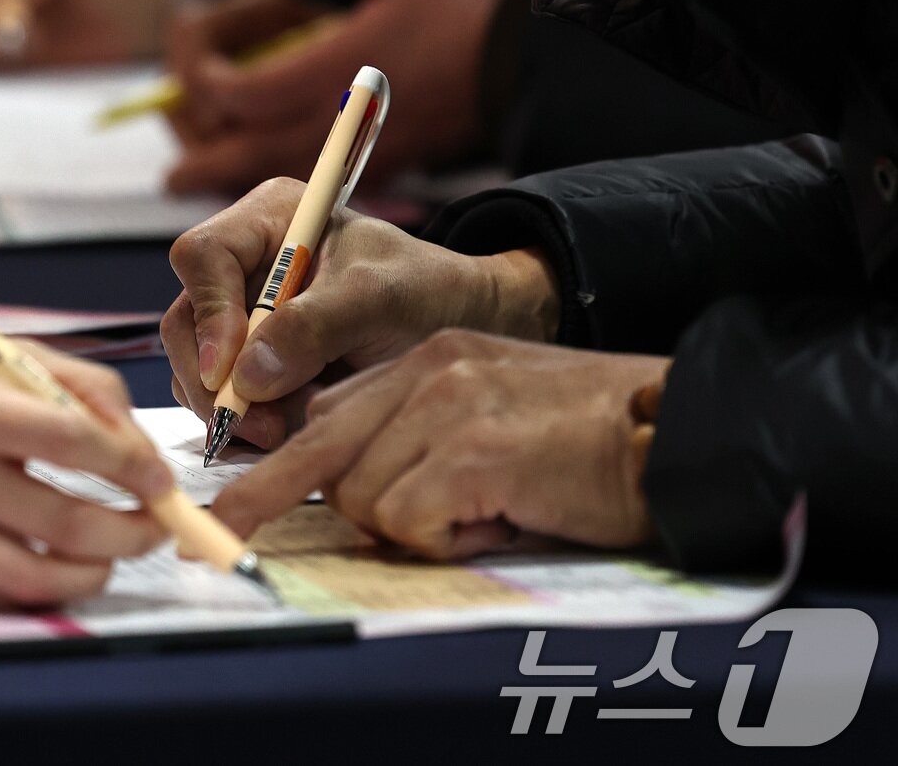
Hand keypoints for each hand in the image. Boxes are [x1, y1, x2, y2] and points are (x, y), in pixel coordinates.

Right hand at [0, 306, 174, 606]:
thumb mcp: (4, 353)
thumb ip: (80, 388)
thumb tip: (136, 447)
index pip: (69, 443)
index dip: (130, 464)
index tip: (162, 476)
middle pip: (63, 523)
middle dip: (132, 530)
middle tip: (159, 521)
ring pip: (34, 578)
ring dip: (97, 570)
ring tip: (119, 549)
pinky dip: (48, 588)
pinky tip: (70, 563)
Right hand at [161, 178, 559, 449]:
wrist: (455, 329)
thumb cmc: (424, 292)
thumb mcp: (378, 298)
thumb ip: (313, 325)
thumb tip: (248, 374)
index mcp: (268, 219)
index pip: (203, 257)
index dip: (209, 314)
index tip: (230, 371)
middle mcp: (243, 265)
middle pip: (186, 320)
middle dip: (215, 379)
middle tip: (257, 424)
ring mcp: (240, 317)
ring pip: (197, 368)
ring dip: (234, 409)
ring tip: (286, 430)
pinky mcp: (249, 364)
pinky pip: (220, 399)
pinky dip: (246, 424)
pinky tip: (285, 432)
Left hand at [165, 0, 516, 194]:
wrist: (530, 70)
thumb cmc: (468, 7)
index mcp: (328, 72)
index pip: (236, 92)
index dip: (203, 76)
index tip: (202, 58)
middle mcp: (330, 124)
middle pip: (233, 155)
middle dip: (198, 144)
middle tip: (178, 145)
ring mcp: (350, 153)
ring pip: (265, 180)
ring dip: (225, 167)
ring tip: (204, 155)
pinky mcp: (373, 167)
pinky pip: (302, 186)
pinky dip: (270, 174)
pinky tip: (263, 156)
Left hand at [213, 330, 664, 558]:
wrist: (671, 426)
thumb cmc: (581, 438)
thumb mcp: (485, 411)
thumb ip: (413, 433)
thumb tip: (349, 491)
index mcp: (425, 362)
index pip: (324, 416)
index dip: (279, 471)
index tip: (232, 512)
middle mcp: (426, 373)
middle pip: (319, 453)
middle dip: (271, 503)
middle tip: (233, 537)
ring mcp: (446, 407)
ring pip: (362, 499)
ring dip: (415, 527)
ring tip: (482, 508)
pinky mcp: (470, 451)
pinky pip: (410, 523)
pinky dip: (448, 539)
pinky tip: (500, 515)